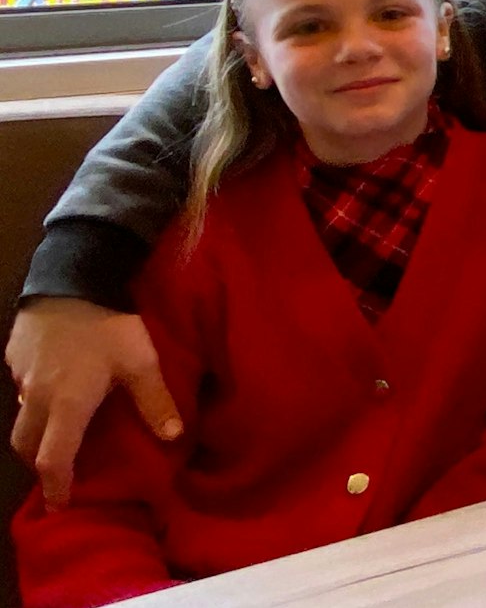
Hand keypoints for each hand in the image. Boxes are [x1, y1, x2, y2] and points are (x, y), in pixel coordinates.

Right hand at [8, 298, 181, 508]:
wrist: (72, 277)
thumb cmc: (110, 324)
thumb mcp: (141, 362)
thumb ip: (156, 401)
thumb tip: (174, 436)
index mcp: (67, 404)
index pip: (53, 459)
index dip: (56, 486)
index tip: (61, 504)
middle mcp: (36, 397)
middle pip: (27, 444)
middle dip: (40, 462)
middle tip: (59, 471)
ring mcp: (20, 377)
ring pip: (20, 417)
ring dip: (36, 433)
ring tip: (58, 435)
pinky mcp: (14, 357)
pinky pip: (19, 390)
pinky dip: (33, 401)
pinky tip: (54, 391)